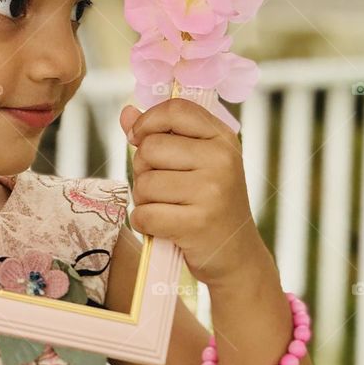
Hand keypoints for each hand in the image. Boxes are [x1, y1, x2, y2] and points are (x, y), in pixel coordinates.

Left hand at [119, 97, 265, 287]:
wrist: (236, 255)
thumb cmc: (207, 203)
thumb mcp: (194, 163)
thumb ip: (159, 135)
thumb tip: (126, 113)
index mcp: (222, 139)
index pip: (176, 109)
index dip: (148, 121)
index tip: (139, 137)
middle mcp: (221, 160)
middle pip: (150, 148)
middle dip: (143, 169)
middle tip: (163, 188)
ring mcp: (212, 191)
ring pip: (144, 183)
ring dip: (144, 200)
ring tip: (168, 208)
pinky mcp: (198, 223)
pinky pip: (145, 214)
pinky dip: (145, 224)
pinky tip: (164, 227)